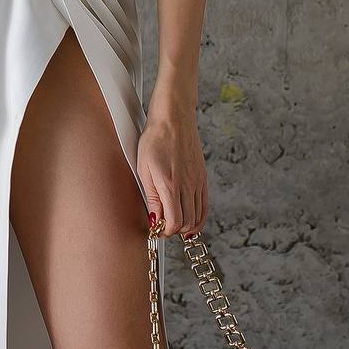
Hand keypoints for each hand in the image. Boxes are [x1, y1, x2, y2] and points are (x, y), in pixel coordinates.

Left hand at [136, 109, 206, 238]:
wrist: (173, 117)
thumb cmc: (154, 138)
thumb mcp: (144, 168)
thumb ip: (151, 197)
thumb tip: (155, 220)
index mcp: (170, 185)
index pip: (174, 223)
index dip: (165, 232)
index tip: (156, 228)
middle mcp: (187, 186)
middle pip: (187, 223)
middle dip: (174, 230)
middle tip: (162, 227)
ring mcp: (197, 182)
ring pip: (197, 217)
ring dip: (186, 226)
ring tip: (173, 223)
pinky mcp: (202, 177)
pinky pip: (204, 205)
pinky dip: (199, 217)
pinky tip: (191, 220)